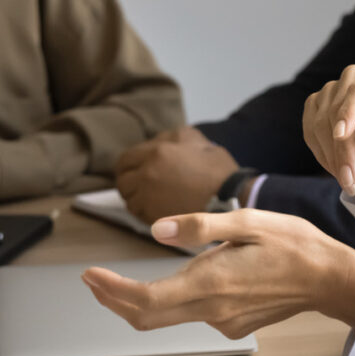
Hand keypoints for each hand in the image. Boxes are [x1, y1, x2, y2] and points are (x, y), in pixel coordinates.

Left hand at [81, 209, 354, 336]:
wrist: (330, 278)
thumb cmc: (294, 245)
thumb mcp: (248, 222)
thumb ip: (200, 227)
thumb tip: (158, 232)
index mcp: (210, 282)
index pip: (144, 299)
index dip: (111, 291)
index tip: (90, 276)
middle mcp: (212, 309)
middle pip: (147, 317)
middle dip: (114, 300)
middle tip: (93, 281)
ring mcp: (223, 321)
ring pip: (168, 317)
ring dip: (141, 301)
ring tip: (123, 282)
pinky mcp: (234, 324)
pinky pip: (195, 314)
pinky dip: (177, 300)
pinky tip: (187, 279)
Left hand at [115, 125, 240, 221]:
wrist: (231, 197)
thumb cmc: (216, 169)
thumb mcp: (195, 139)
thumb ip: (170, 138)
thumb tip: (156, 142)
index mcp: (156, 152)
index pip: (125, 160)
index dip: (129, 166)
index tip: (134, 171)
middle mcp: (148, 174)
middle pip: (123, 182)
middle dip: (130, 184)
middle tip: (141, 187)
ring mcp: (150, 197)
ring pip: (129, 200)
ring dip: (137, 199)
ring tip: (152, 199)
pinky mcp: (157, 217)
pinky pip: (140, 216)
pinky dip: (146, 213)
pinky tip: (160, 209)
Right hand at [302, 64, 354, 208]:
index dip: (349, 112)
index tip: (341, 136)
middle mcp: (353, 78)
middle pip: (337, 112)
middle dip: (342, 151)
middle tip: (350, 181)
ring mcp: (331, 90)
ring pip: (320, 123)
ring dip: (331, 158)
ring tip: (348, 181)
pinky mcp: (314, 105)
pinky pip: (309, 131)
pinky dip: (321, 154)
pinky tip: (336, 169)